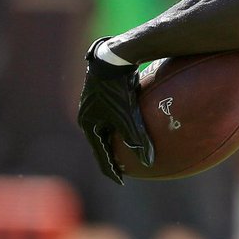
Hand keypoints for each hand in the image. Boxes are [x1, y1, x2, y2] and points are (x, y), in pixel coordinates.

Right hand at [76, 37, 153, 183]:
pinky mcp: (107, 94)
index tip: (121, 181)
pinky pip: (117, 115)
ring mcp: (96, 104)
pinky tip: (141, 124)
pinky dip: (126, 124)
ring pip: (110, 128)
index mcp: (89, 124)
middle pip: (102, 142)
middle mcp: (89, 115)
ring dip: (120, 139)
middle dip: (113, 155)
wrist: (114, 58)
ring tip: (132, 149)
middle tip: (126, 168)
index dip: (111, 169)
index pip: (99, 154)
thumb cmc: (118, 88)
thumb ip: (138, 138)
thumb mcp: (128, 116)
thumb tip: (149, 162)